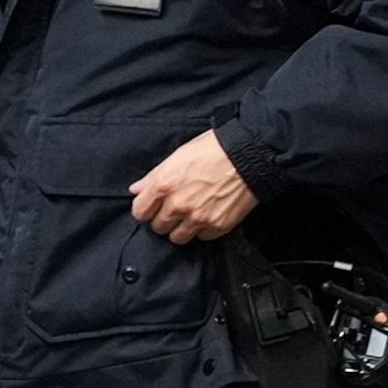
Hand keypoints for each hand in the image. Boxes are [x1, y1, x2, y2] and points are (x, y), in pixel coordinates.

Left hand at [129, 130, 259, 244]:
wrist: (249, 155)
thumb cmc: (214, 149)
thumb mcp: (178, 155)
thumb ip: (154, 175)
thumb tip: (137, 189)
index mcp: (163, 185)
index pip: (140, 212)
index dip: (146, 209)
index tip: (153, 206)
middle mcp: (178, 205)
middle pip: (158, 227)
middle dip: (164, 219)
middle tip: (175, 209)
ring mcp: (198, 218)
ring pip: (178, 238)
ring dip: (182, 228)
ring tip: (191, 216)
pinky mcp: (218, 225)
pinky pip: (202, 237)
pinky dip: (203, 230)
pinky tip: (209, 215)